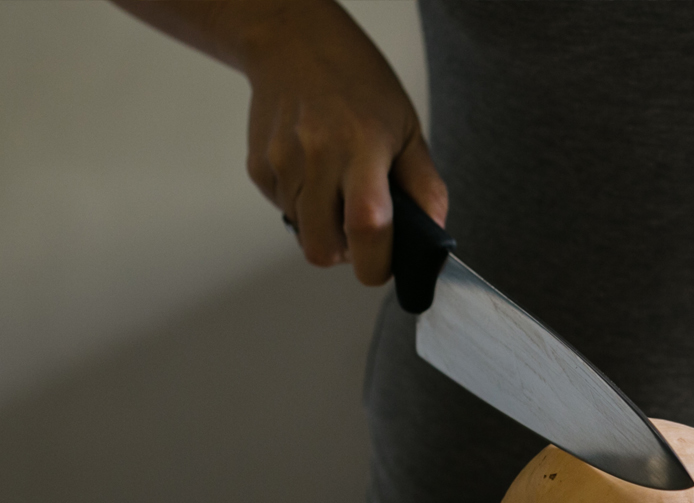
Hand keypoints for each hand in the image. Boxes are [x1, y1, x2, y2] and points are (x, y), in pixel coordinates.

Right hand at [239, 1, 446, 282]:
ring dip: (324, 228)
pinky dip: (303, 206)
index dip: (376, 263)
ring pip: (302, 233)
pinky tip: (314, 171)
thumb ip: (424, 186)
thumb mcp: (407, 129)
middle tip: (362, 236)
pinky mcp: (258, 166)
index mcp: (363, 148)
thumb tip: (434, 234)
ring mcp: (282, 162)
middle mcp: (317, 156)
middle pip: (322, 248)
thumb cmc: (359, 85)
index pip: (368, 227)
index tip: (384, 267)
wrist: (294, 44)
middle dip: (346, 255)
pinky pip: (283, 210)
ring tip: (339, 189)